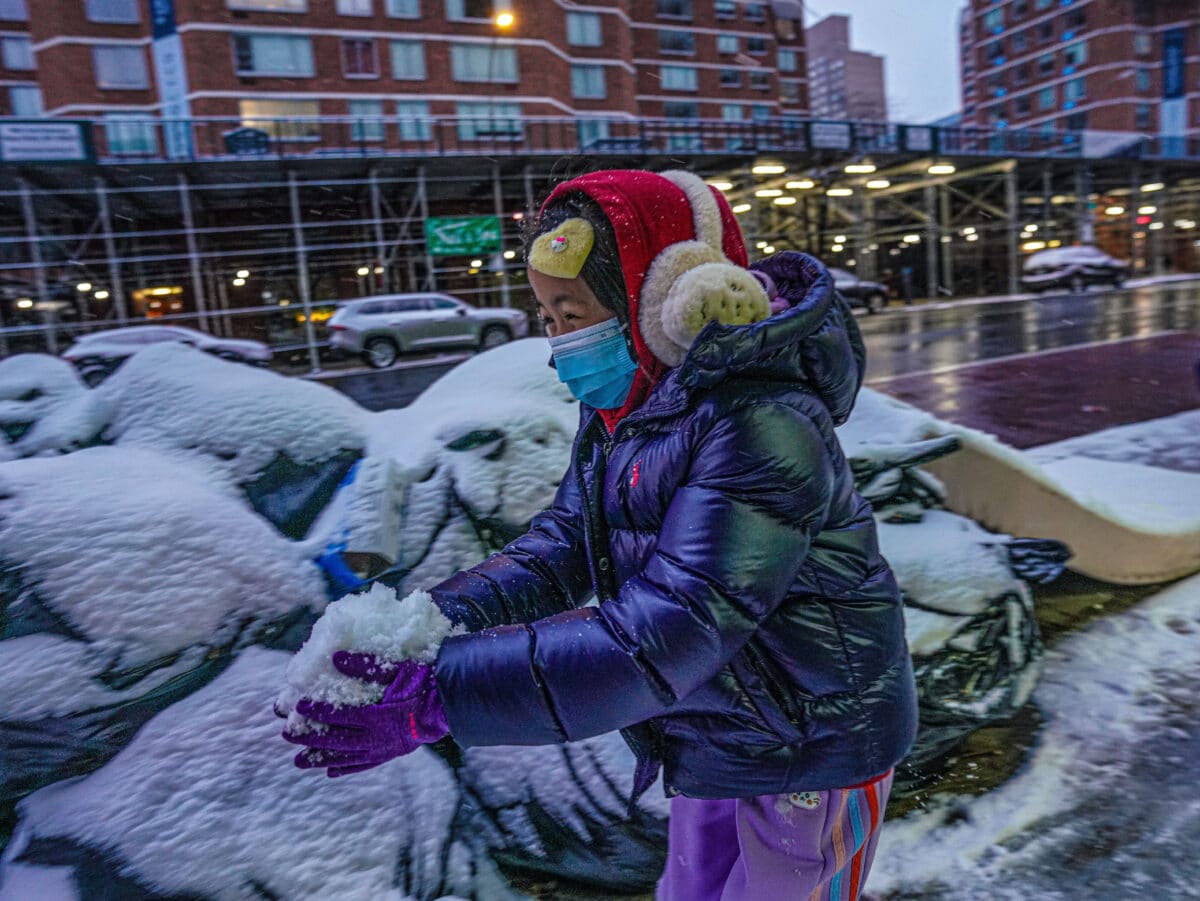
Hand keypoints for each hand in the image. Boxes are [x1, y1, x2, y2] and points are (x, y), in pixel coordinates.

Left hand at [283, 652, 448, 776]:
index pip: (339, 715)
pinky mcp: (389, 755)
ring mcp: (382, 749)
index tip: (299, 705)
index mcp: (376, 716)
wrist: (449, 706)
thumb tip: (336, 657)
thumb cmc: (424, 683)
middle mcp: (376, 738)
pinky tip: (331, 771)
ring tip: (299, 761)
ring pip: (345, 757)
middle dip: (310, 736)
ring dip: (320, 758)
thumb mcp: (397, 669)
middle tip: (287, 734)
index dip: (318, 710)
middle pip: (336, 739)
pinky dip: (345, 768)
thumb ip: (366, 665)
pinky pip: (362, 765)